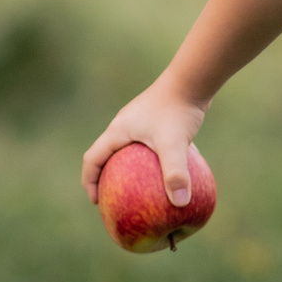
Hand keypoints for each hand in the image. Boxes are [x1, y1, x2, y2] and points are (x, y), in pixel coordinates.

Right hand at [82, 82, 208, 207]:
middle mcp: (125, 126)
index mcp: (118, 131)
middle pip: (106, 156)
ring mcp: (140, 122)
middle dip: (106, 179)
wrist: (192, 79)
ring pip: (127, 151)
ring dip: (127, 170)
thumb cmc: (177, 109)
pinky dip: (150, 163)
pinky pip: (147, 147)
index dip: (90, 182)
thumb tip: (181, 203)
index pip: (92, 159)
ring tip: (138, 191)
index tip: (97, 202)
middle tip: (113, 200)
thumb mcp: (174, 144)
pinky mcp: (156, 121)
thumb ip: (176, 173)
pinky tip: (167, 175)